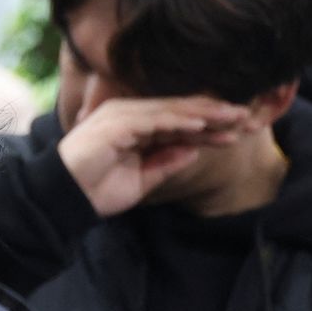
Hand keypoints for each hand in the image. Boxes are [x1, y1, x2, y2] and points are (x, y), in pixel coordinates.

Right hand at [57, 96, 250, 216]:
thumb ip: (165, 162)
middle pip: (181, 110)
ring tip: (234, 117)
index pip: (181, 122)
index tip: (239, 131)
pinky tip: (203, 123)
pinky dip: (180, 120)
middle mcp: (131, 114)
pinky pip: (155, 119)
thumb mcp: (141, 179)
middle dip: (215, 114)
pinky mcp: (116, 124)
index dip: (211, 126)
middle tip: (247, 118)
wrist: (64, 199)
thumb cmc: (96, 190)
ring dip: (205, 114)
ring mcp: (123, 116)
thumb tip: (194, 150)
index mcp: (137, 126)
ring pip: (172, 111)